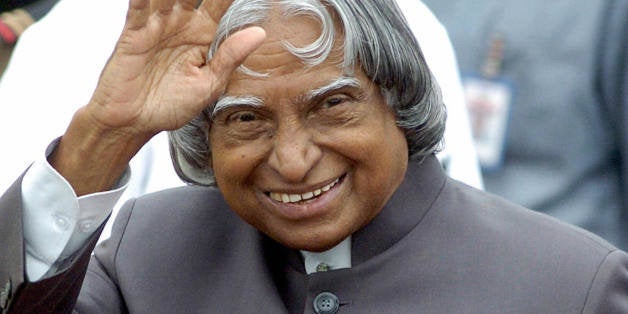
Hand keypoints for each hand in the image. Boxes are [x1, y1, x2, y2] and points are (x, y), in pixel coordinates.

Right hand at [51, 0, 264, 194]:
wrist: (133, 123)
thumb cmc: (170, 106)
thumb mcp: (209, 84)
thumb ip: (230, 56)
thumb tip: (260, 33)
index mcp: (203, 35)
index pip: (223, 3)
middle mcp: (181, 23)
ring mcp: (157, 24)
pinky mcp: (135, 31)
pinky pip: (140, 6)